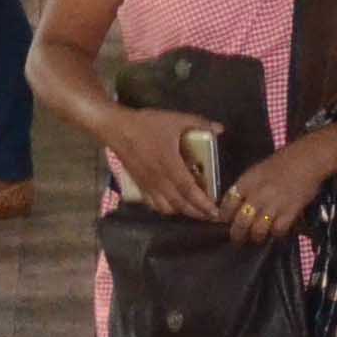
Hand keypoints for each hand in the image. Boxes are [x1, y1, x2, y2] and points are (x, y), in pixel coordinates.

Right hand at [98, 109, 221, 217]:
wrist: (116, 128)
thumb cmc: (146, 125)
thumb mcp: (175, 119)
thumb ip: (199, 123)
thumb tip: (220, 129)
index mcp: (170, 165)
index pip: (189, 191)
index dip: (203, 203)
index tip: (215, 212)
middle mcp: (159, 179)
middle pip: (180, 204)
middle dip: (197, 213)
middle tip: (210, 216)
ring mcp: (148, 184)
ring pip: (166, 207)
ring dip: (182, 212)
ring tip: (194, 210)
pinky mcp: (139, 185)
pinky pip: (153, 204)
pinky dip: (165, 209)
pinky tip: (172, 205)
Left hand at [219, 139, 336, 246]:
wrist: (308, 158)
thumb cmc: (283, 162)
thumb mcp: (257, 171)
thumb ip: (246, 187)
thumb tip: (236, 204)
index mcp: (247, 182)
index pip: (227, 205)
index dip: (224, 217)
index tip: (224, 223)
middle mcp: (257, 194)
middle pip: (240, 222)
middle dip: (237, 235)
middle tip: (237, 240)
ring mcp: (274, 204)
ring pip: (257, 230)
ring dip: (256, 237)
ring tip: (257, 237)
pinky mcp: (290, 211)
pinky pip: (278, 230)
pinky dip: (276, 234)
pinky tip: (276, 231)